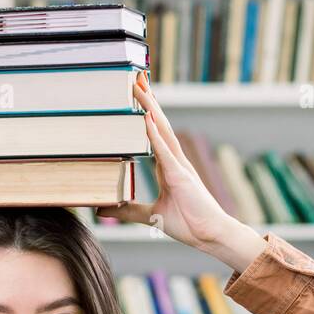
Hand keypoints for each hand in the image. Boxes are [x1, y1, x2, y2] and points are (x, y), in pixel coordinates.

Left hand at [96, 76, 265, 271]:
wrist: (210, 236)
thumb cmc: (189, 224)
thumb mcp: (151, 216)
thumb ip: (128, 210)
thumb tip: (103, 208)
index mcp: (168, 167)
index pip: (154, 133)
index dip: (146, 113)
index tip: (137, 94)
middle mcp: (174, 160)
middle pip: (159, 123)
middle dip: (148, 100)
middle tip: (137, 77)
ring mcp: (179, 166)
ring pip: (162, 129)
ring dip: (150, 107)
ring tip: (139, 86)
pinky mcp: (180, 176)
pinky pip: (165, 150)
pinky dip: (155, 133)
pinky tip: (147, 117)